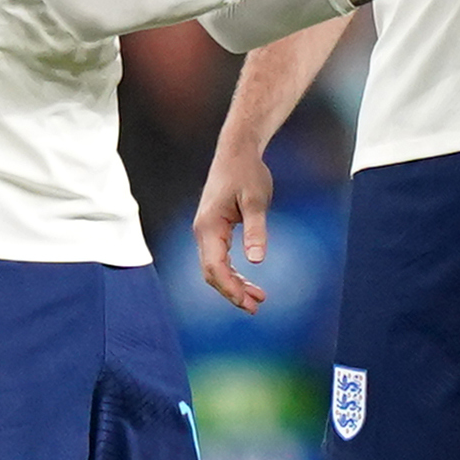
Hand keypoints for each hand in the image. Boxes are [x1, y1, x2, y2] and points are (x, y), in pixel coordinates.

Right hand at [195, 146, 276, 313]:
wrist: (236, 152)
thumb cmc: (247, 173)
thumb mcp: (256, 199)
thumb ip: (256, 229)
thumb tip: (257, 260)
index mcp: (209, 226)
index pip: (214, 266)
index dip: (229, 287)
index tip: (247, 302)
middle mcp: (202, 231)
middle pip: (211, 272)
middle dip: (231, 292)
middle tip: (255, 307)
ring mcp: (206, 231)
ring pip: (214, 267)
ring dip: (233, 285)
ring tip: (257, 299)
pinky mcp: (214, 229)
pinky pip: (219, 258)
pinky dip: (232, 273)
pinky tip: (248, 281)